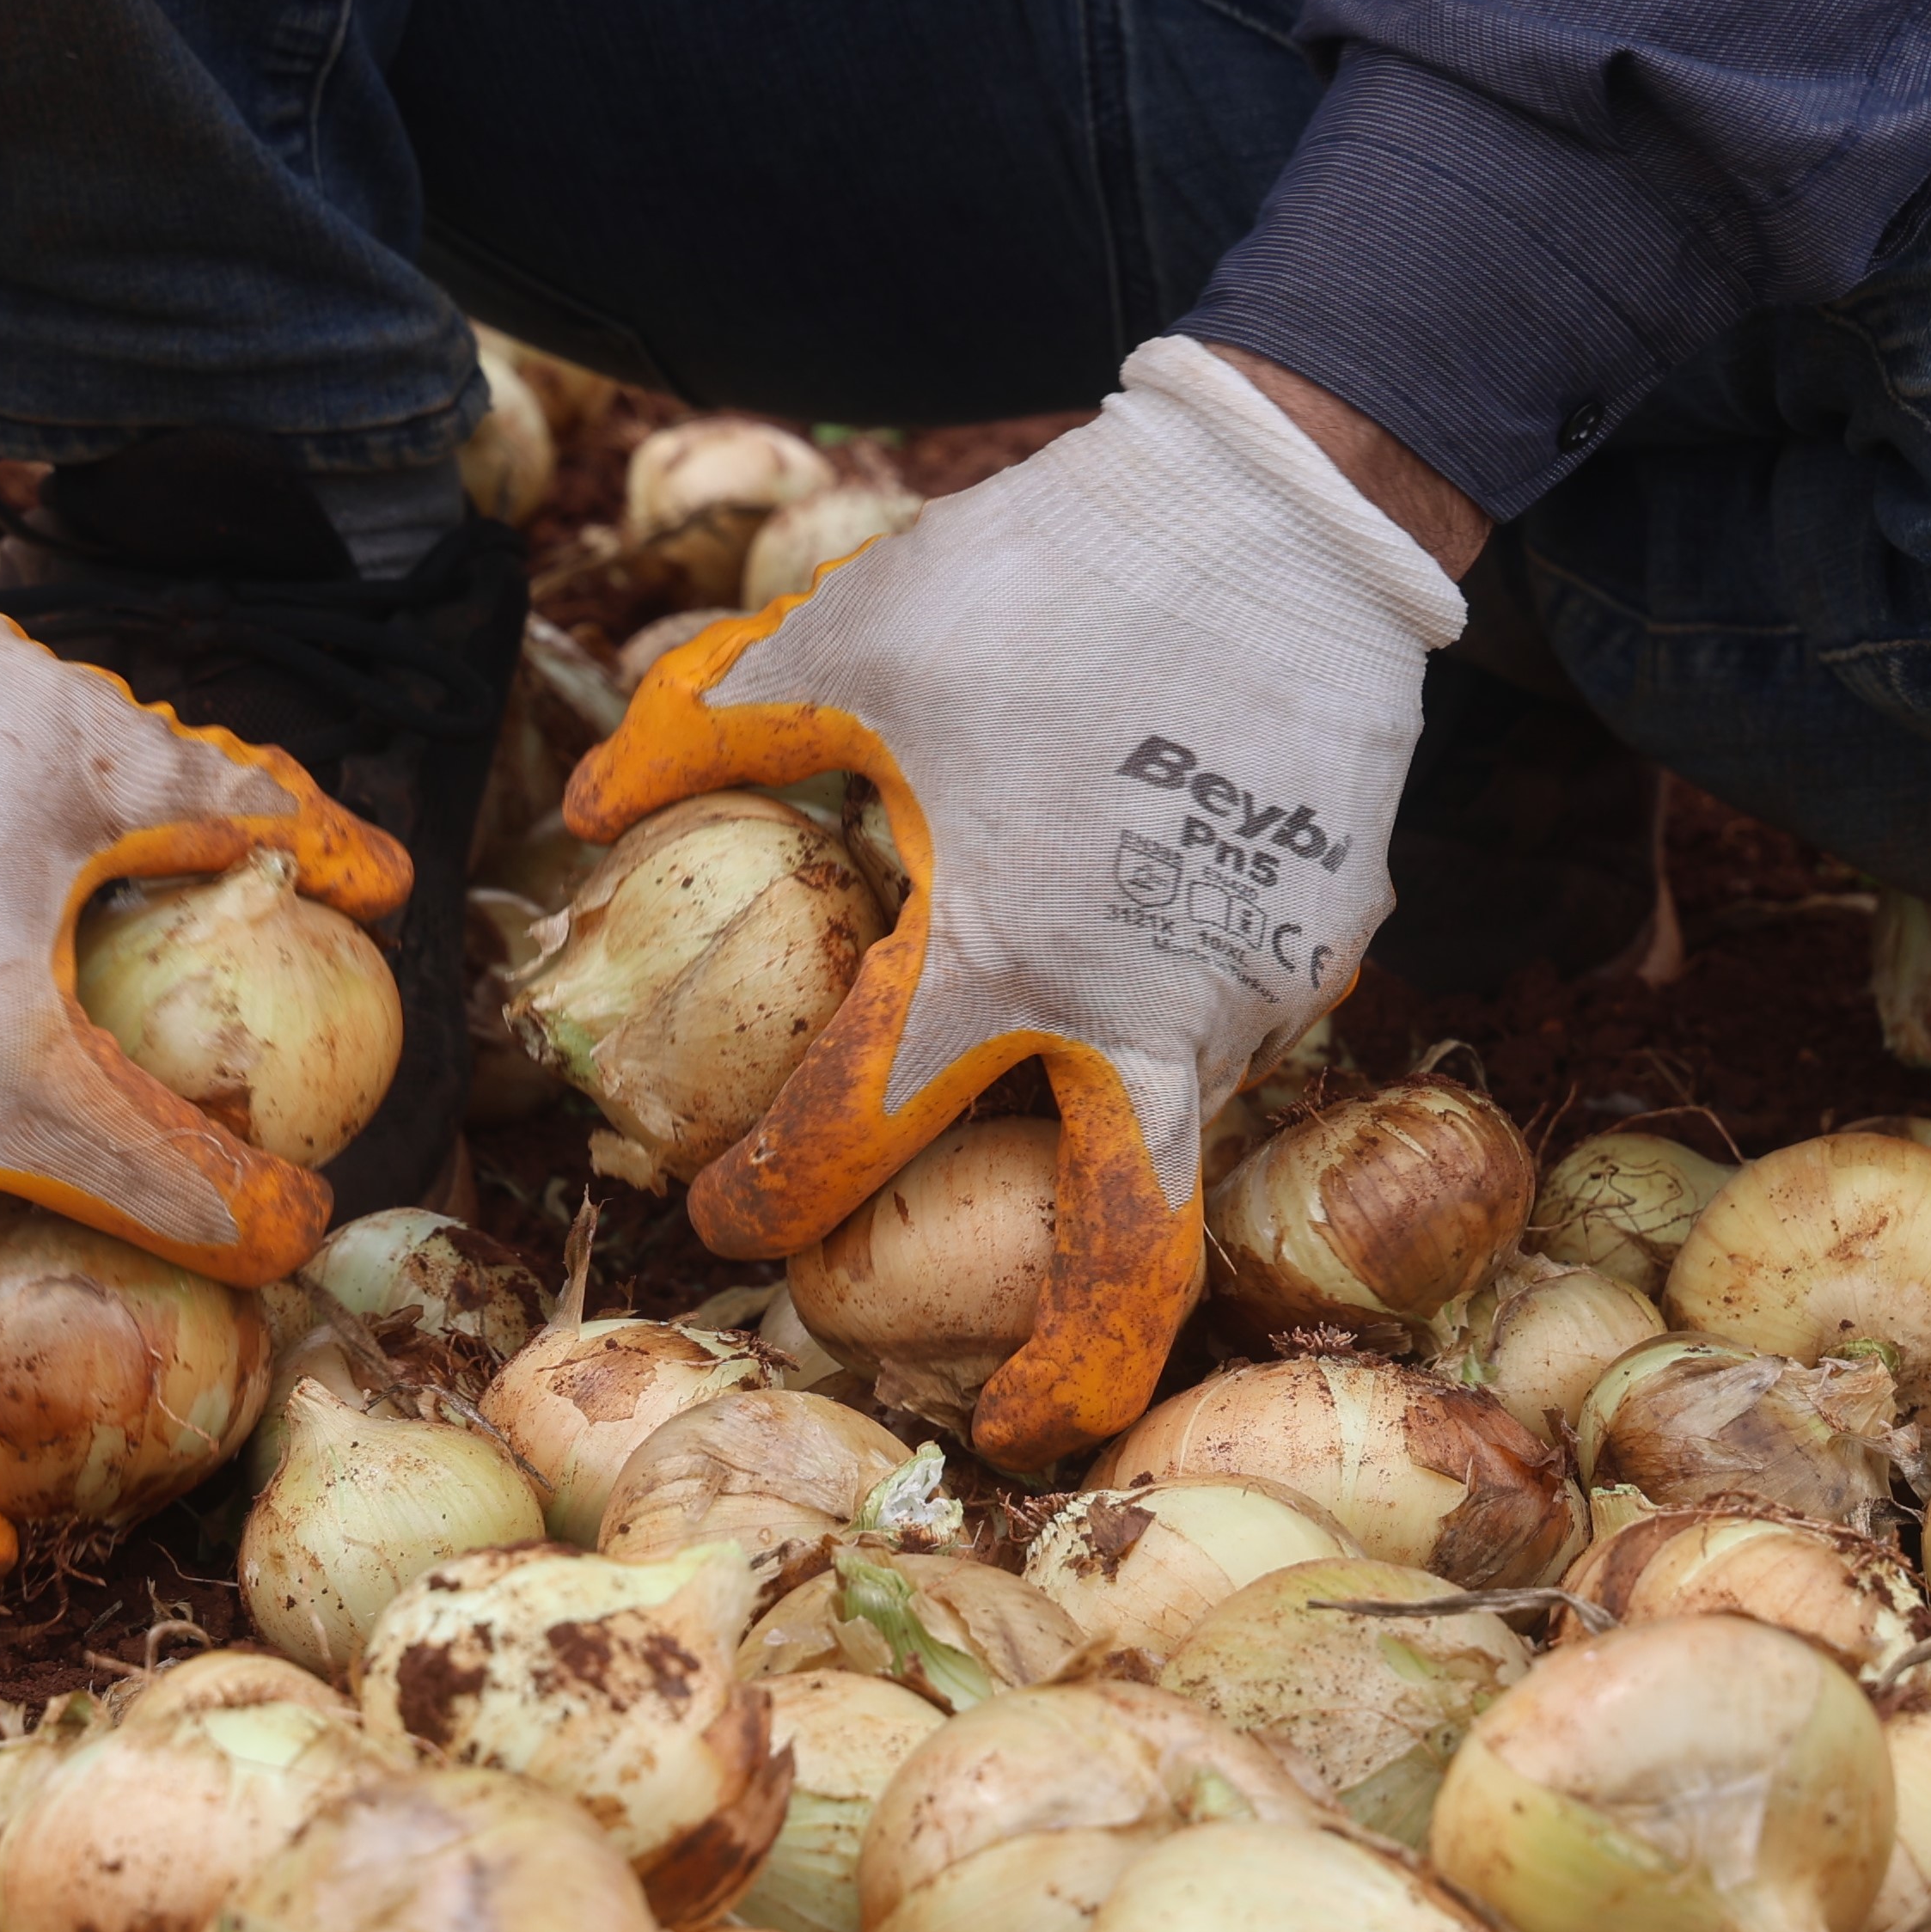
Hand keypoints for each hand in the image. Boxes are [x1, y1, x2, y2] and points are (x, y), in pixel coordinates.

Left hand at [564, 337, 1464, 1466]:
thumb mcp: (852, 637)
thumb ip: (711, 730)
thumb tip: (588, 807)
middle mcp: (1148, 1009)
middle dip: (1072, 1377)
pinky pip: (1243, 1022)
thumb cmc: (1050, 570)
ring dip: (1106, 1159)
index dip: (770, 1187)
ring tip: (1044, 1155)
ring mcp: (1265, 989)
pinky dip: (1177, 1029)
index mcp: (1001, 954)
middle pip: (1125, 1260)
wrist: (1289, 503)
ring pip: (1179, 1122)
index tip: (723, 1210)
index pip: (856, 1129)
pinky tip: (1136, 960)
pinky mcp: (1341, 939)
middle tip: (1009, 1429)